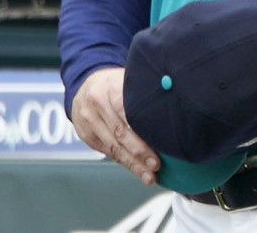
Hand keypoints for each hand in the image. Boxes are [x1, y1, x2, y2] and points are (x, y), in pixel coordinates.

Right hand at [71, 67, 160, 184]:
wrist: (84, 86)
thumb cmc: (113, 84)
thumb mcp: (126, 80)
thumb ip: (141, 94)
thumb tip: (172, 109)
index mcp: (110, 87)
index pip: (127, 109)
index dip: (143, 128)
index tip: (160, 140)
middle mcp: (97, 104)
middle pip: (120, 132)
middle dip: (139, 152)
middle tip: (155, 164)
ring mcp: (89, 121)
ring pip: (113, 147)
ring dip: (132, 164)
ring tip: (148, 175)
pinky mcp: (86, 136)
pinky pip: (107, 152)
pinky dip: (123, 162)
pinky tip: (136, 169)